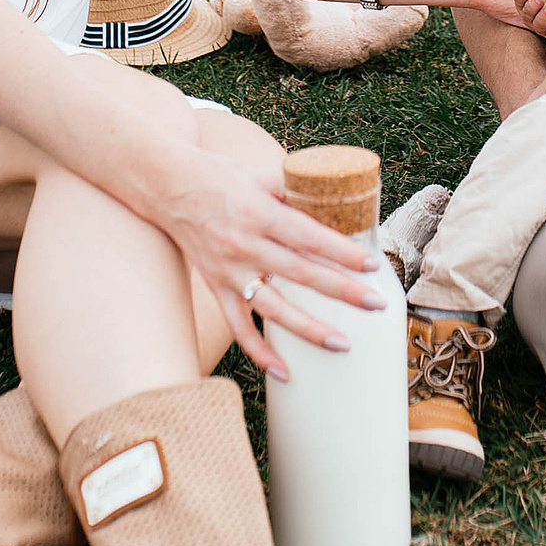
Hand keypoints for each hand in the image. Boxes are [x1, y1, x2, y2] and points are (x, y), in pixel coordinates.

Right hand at [144, 147, 384, 380]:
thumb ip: (298, 188)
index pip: (307, 236)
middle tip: (377, 304)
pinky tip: (285, 372)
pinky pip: (239, 327)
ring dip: (308, 329)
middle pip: (299, 274)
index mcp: (259, 213)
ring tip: (343, 344)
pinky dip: (259, 353)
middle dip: (341, 291)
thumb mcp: (261, 173)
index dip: (340, 252)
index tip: (371, 266)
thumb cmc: (222, 176)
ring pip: (272, 308)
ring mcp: (229, 272)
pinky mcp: (217, 289)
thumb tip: (341, 200)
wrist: (168, 187)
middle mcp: (244, 245)